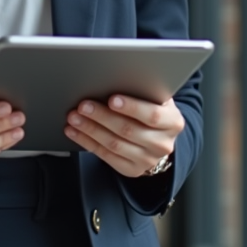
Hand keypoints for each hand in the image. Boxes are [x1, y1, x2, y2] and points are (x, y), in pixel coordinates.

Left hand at [64, 95, 183, 177]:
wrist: (158, 136)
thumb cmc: (151, 107)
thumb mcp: (155, 97)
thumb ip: (143, 90)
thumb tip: (116, 77)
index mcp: (173, 122)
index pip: (152, 115)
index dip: (131, 107)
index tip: (112, 99)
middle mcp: (163, 144)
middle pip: (128, 130)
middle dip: (102, 116)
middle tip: (83, 105)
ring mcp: (148, 160)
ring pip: (114, 144)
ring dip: (90, 130)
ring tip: (74, 117)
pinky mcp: (132, 170)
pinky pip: (106, 156)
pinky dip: (87, 142)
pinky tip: (74, 131)